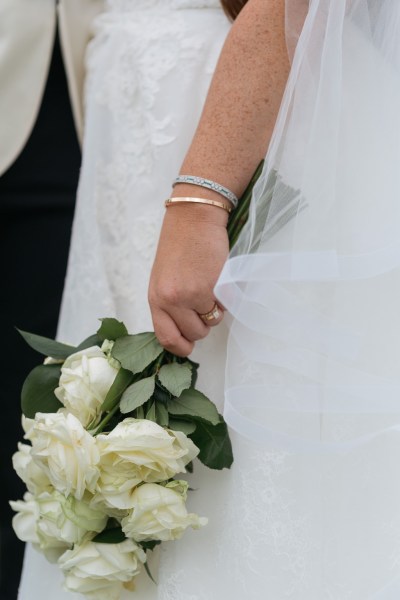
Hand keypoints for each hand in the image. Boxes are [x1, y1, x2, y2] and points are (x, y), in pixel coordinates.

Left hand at [148, 204, 228, 355]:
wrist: (193, 217)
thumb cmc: (180, 244)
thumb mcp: (164, 278)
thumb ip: (170, 304)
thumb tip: (185, 331)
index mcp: (155, 298)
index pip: (165, 337)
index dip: (180, 347)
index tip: (190, 346)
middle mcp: (170, 300)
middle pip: (194, 333)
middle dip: (204, 324)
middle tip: (205, 303)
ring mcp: (190, 295)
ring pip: (211, 322)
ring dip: (216, 310)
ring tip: (211, 286)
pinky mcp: (210, 287)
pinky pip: (224, 306)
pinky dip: (226, 297)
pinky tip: (218, 277)